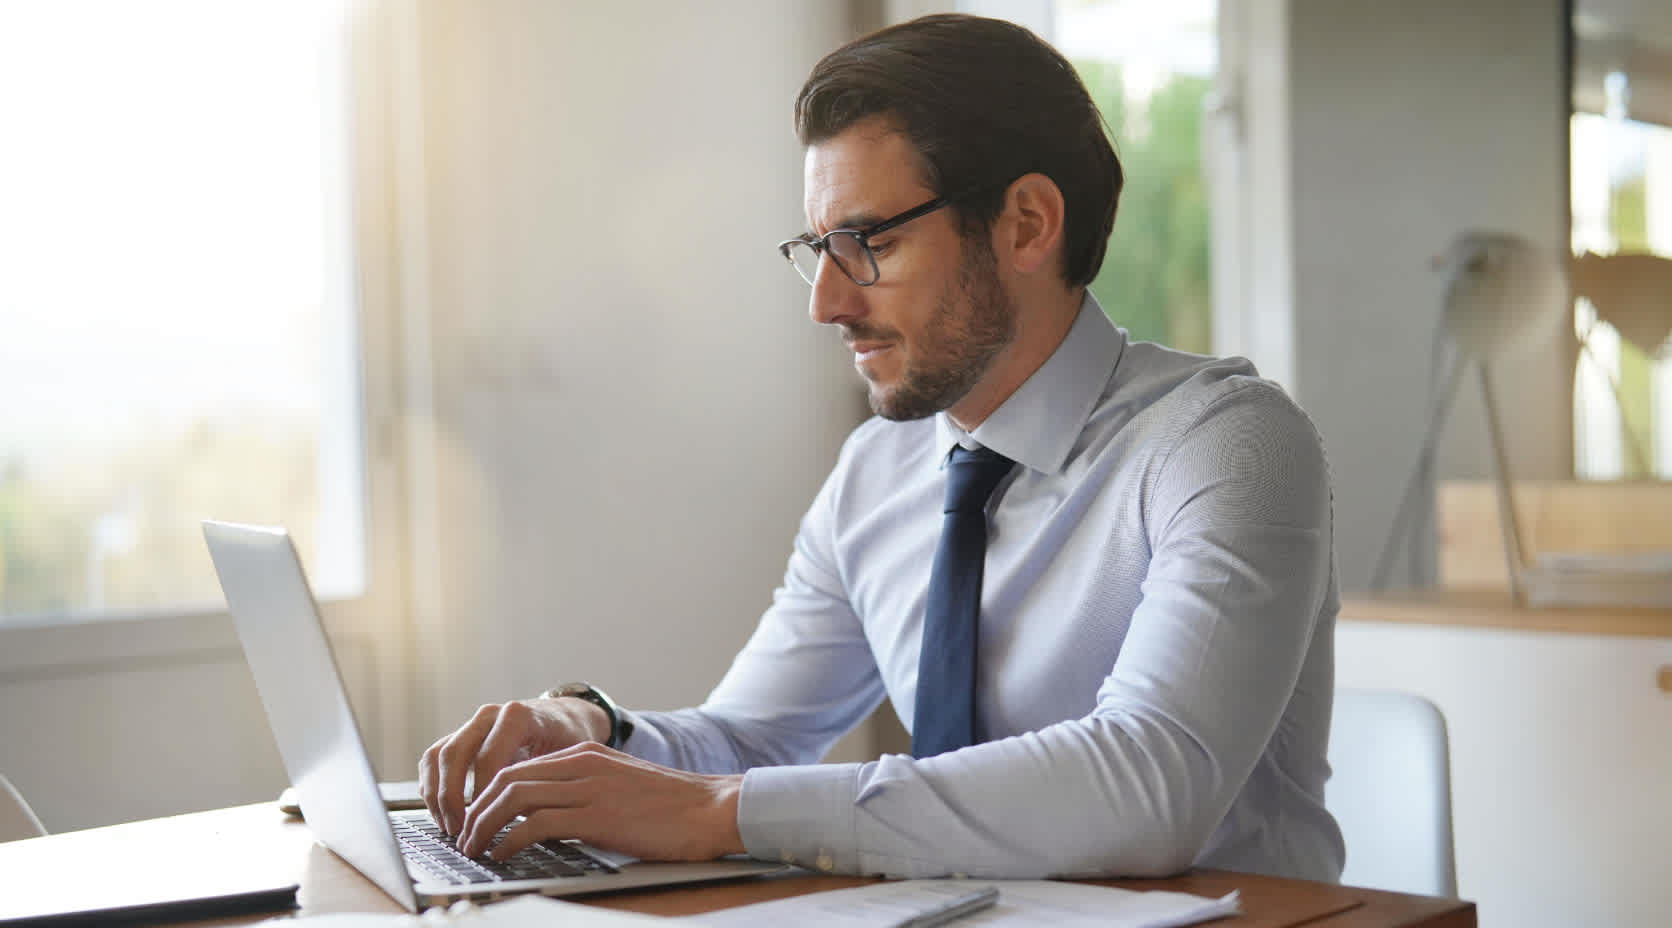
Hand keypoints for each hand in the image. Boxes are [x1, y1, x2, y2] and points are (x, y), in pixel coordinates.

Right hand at [419, 697, 609, 835]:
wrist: (563, 718)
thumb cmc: (568, 740)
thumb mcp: (569, 757)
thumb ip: (548, 780)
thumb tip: (532, 824)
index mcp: (518, 717)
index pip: (487, 756)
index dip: (482, 792)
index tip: (485, 821)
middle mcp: (490, 716)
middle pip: (454, 754)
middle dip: (451, 797)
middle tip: (460, 830)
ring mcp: (472, 725)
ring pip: (437, 756)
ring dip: (436, 795)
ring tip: (450, 827)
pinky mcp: (460, 737)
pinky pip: (433, 759)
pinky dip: (431, 788)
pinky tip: (443, 815)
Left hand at [455, 743, 744, 861]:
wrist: (711, 809)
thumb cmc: (673, 806)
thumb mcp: (621, 786)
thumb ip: (586, 791)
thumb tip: (549, 818)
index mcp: (586, 754)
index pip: (520, 768)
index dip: (488, 795)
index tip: (476, 820)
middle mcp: (582, 764)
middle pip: (507, 778)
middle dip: (477, 810)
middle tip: (465, 837)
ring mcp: (589, 787)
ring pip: (514, 798)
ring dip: (485, 826)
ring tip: (475, 849)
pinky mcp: (596, 816)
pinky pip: (535, 824)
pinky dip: (510, 840)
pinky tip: (503, 855)